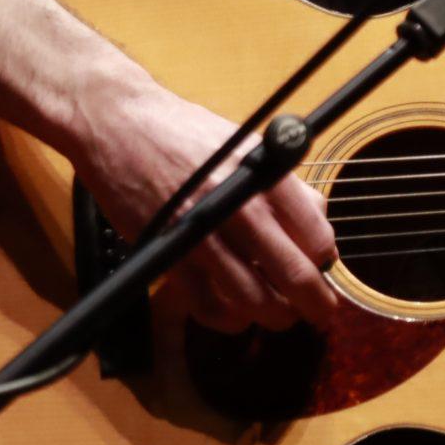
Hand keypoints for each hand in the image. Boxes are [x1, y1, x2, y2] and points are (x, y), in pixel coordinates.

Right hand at [0, 0, 339, 333]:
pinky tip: (236, 313)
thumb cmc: (181, 131)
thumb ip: (281, 184)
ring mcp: (201, 237)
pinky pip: (208, 307)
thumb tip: (317, 220)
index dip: (327, 261)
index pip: (315, 235)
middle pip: (292, 276)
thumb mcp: (243, 143)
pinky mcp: (169, 257)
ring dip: (273, 316)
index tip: (326, 269)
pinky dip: (228, 319)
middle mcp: (236, 208)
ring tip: (279, 314)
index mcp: (261, 177)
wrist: (117, 125)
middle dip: (315, 303)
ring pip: (253, 301)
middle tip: (321, 312)